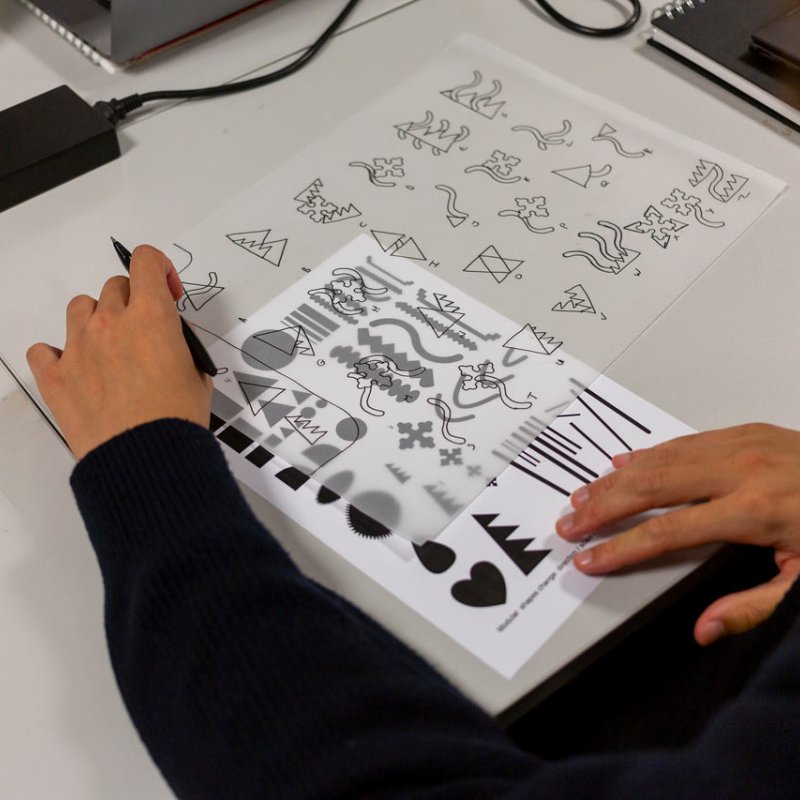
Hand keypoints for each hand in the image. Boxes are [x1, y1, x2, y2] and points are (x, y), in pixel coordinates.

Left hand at [27, 245, 212, 459]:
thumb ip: (181, 346)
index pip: (146, 261)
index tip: (166, 290)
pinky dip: (56, 353)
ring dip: (96, 318)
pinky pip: (42, 349)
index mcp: (152, 317)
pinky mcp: (55, 376)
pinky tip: (75, 367)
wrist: (146, 459)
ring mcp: (78, 347)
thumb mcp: (198, 375)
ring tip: (110, 347)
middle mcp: (111, 323)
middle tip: (145, 329)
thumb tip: (170, 341)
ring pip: (80, 307)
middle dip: (133, 301)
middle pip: (115, 286)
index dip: (160, 269)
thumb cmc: (176, 421)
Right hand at [556, 424, 799, 644]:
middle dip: (602, 508)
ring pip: (658, 460)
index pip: (666, 533)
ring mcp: (737, 446)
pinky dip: (645, 454)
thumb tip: (703, 629)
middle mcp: (737, 472)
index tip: (590, 558)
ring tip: (583, 496)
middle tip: (569, 523)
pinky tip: (622, 463)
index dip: (620, 548)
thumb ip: (753, 606)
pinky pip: (680, 441)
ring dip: (614, 480)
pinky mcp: (741, 432)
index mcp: (752, 512)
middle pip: (650, 488)